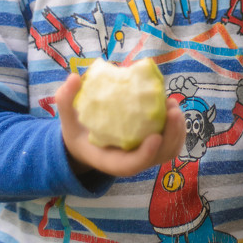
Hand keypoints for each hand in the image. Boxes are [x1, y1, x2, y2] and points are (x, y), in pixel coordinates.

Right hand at [55, 73, 185, 177]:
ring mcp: (143, 154)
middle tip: (171, 109)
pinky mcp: (151, 144)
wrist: (85, 141)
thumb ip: (65, 100)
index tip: (155, 136)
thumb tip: (74, 78)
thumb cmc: (77, 130)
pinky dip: (176, 127)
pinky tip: (171, 105)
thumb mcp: (66, 118)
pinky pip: (170, 140)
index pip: (130, 165)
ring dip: (177, 130)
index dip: (145, 154)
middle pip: (158, 157)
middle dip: (170, 136)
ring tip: (173, 104)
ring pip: (168, 150)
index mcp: (109, 160)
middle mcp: (130, 161)